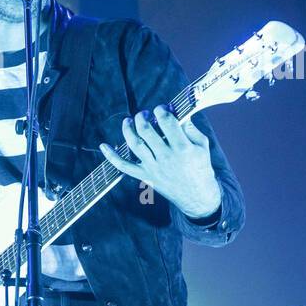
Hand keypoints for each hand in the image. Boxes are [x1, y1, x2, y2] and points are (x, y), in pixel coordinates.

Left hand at [99, 105, 221, 218]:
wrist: (196, 196)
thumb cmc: (201, 168)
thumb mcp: (202, 146)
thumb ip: (191, 129)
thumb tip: (179, 113)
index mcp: (182, 147)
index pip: (167, 122)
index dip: (161, 110)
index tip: (162, 108)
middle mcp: (165, 156)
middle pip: (146, 131)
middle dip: (142, 117)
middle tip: (145, 114)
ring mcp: (153, 167)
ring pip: (134, 144)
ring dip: (128, 129)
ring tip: (129, 120)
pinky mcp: (145, 176)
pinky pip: (124, 166)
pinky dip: (111, 156)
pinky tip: (103, 146)